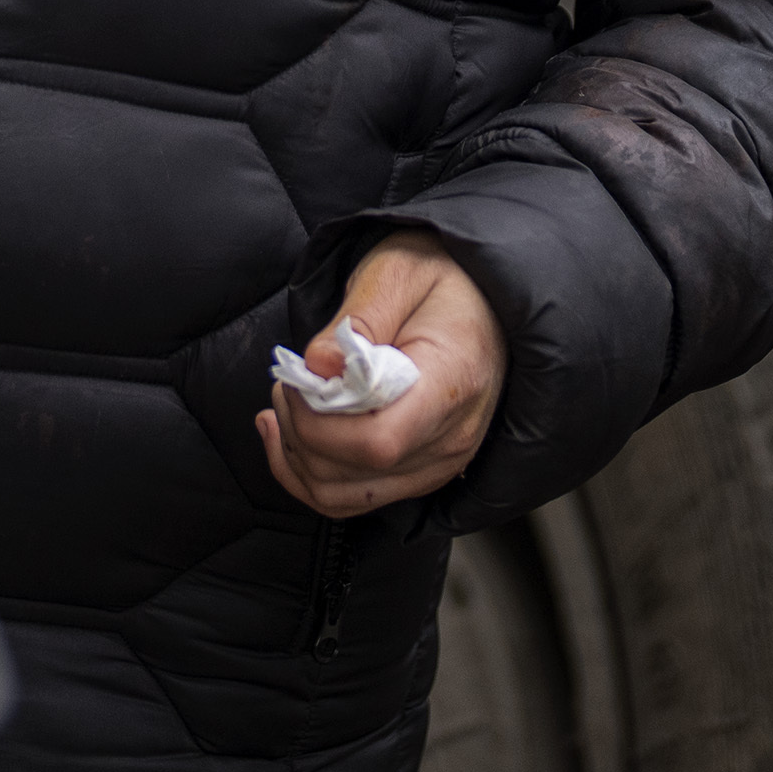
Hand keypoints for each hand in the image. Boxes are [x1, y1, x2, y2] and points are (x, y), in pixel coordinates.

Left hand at [259, 236, 500, 518]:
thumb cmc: (444, 277)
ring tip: (288, 406)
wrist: (485, 298)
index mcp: (452, 383)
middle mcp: (452, 437)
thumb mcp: (398, 272)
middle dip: (299, 433)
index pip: (379, 441)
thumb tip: (316, 366)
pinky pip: (354, 498)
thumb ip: (358, 318)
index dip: (318, 425)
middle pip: (355, 472)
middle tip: (287, 384)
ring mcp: (440, 463)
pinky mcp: (422, 471)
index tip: (295, 383)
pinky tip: (292, 436)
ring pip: (344, 497)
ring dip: (297, 458)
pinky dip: (311, 474)